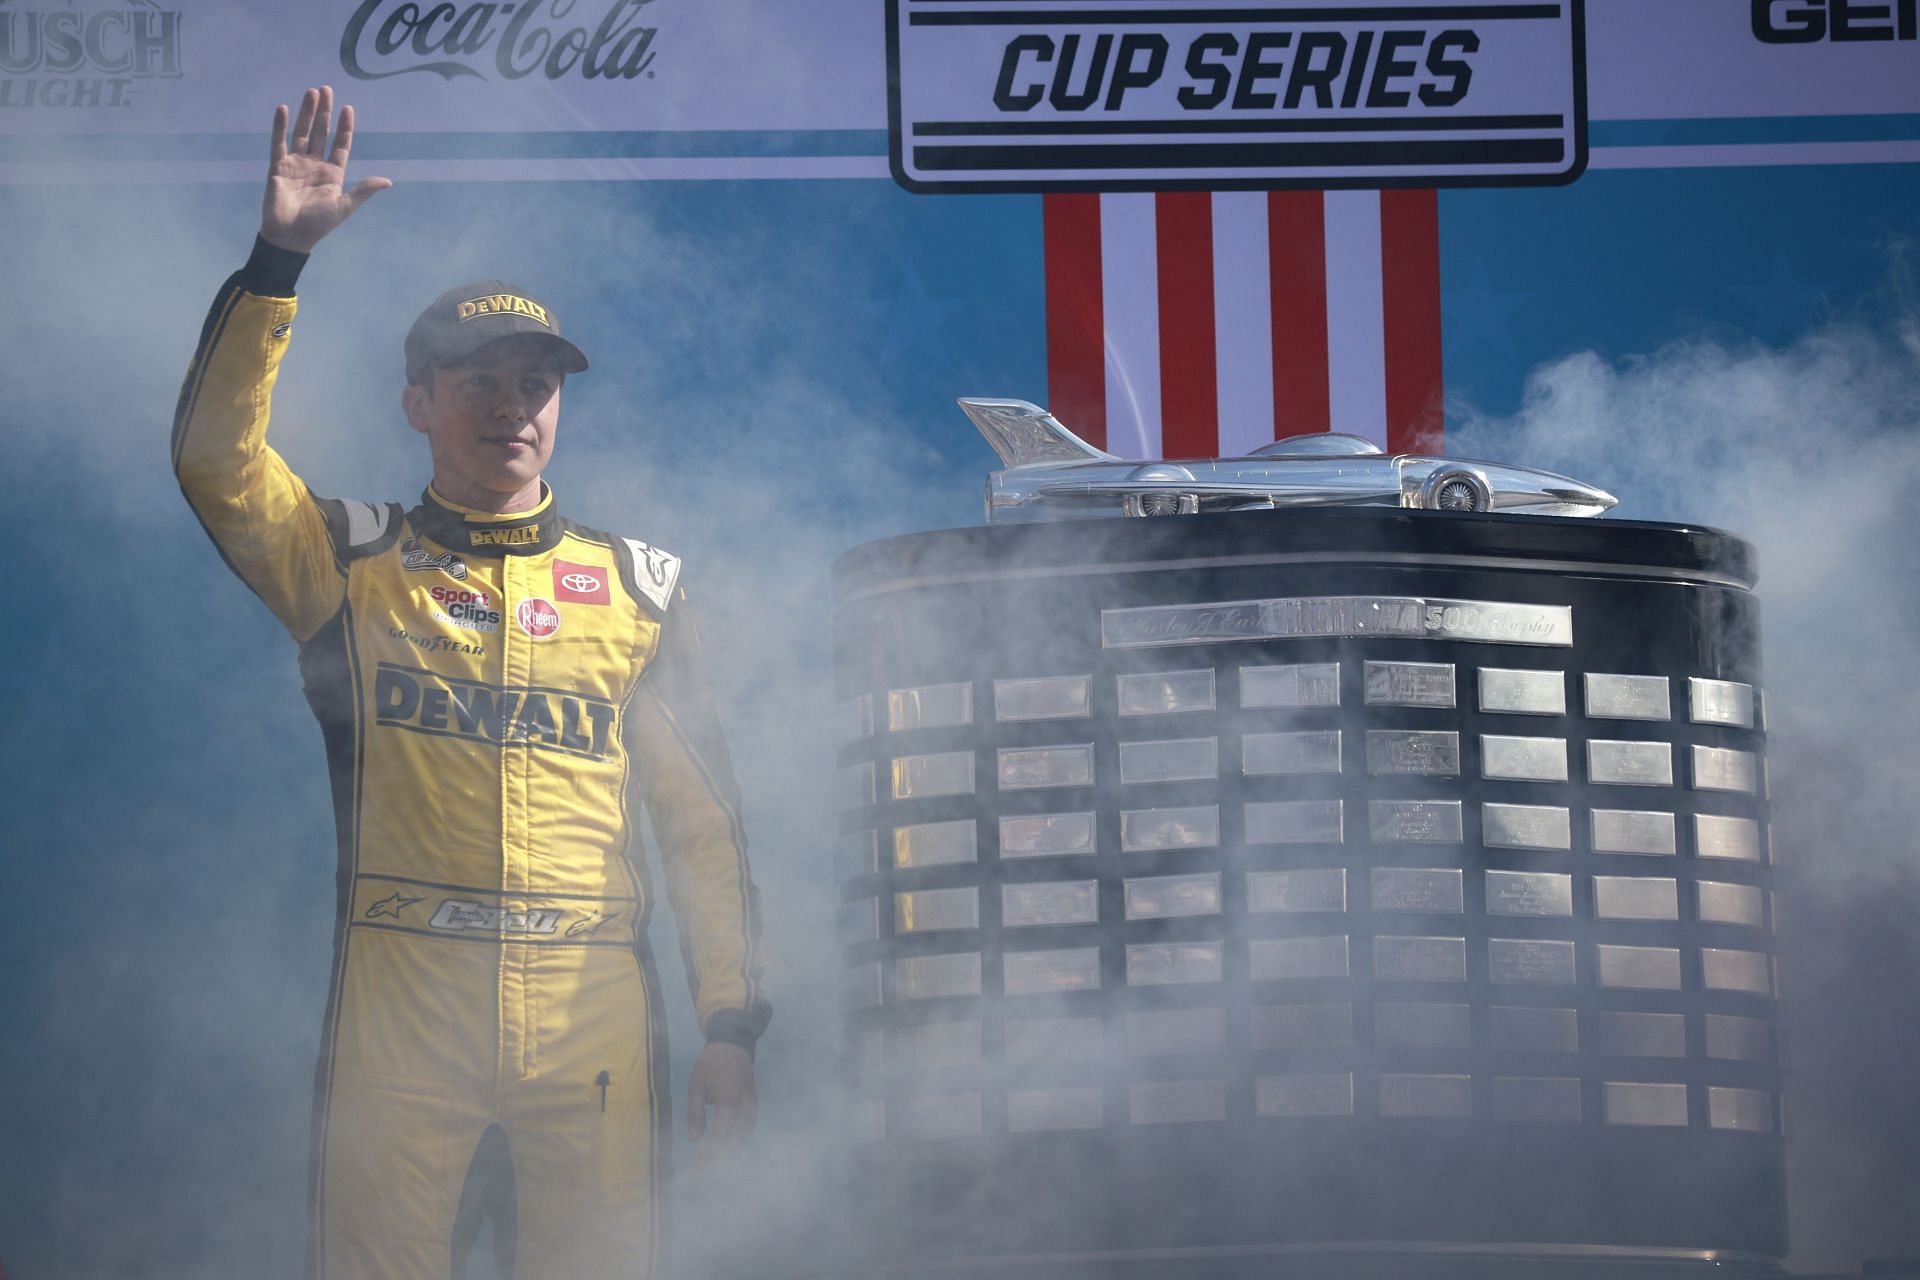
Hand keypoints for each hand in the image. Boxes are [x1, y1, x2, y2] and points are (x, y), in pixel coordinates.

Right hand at [261, 86, 390, 253]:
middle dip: (324, 112)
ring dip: (306, 113)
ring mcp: (296, 164)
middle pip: (320, 132)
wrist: (290, 236)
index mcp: (333, 173)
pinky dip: (279, 126)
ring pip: (302, 133)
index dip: (344, 127)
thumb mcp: (344, 206)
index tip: (348, 108)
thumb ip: (363, 190)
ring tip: (311, 92)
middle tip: (326, 89)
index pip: (340, 144)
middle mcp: (315, 165)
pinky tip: (282, 109)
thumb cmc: (319, 224)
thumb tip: (388, 181)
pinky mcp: (278, 167)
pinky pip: (278, 143)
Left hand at [686, 1041, 755, 1168]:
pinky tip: (728, 1150)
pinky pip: (748, 1128)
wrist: (734, 1044)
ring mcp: (752, 1106)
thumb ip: (695, 1114)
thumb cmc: (710, 1064)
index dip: (710, 1154)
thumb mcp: (696, 1085)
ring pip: (744, 1137)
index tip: (699, 1166)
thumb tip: (694, 1140)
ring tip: (716, 1166)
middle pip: (734, 1141)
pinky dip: (739, 1141)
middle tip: (705, 1172)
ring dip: (730, 1153)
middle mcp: (743, 1107)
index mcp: (727, 1101)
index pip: (720, 1136)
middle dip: (719, 1159)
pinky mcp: (754, 1104)